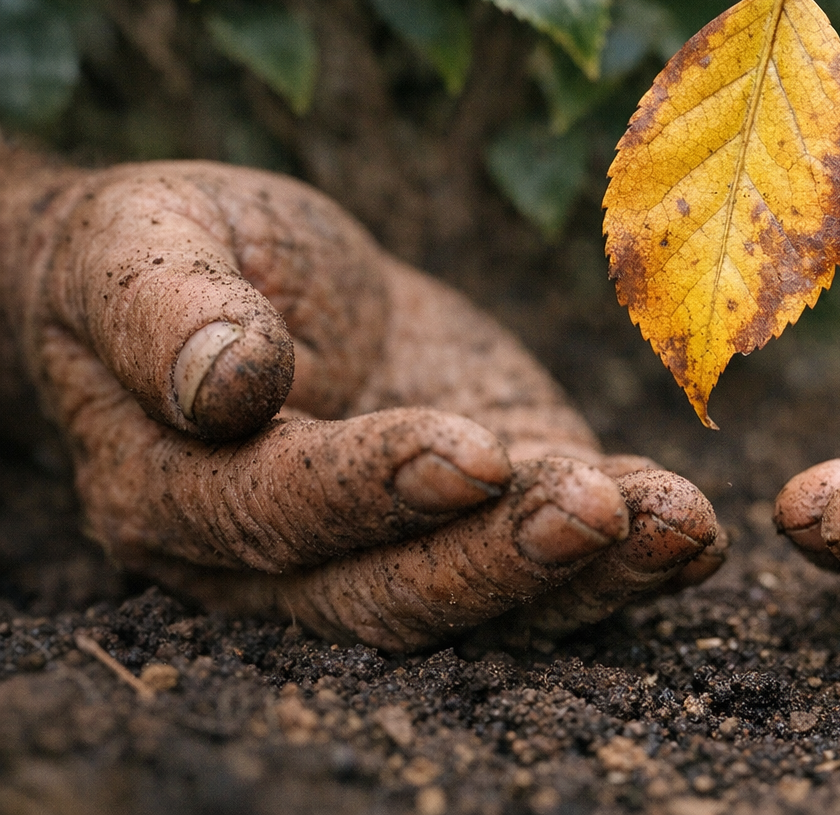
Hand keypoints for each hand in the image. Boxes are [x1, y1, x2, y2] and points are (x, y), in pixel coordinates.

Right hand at [4, 158, 722, 652]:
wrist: (239, 272)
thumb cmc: (169, 251)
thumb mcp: (136, 248)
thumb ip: (163, 314)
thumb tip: (226, 384)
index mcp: (176, 495)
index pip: (277, 513)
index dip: (373, 491)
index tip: (470, 454)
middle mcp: (283, 561)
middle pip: (391, 592)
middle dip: (500, 560)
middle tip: (595, 511)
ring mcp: (396, 545)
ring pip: (489, 597)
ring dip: (590, 574)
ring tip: (678, 524)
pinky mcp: (483, 512)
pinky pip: (554, 560)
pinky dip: (629, 556)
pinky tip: (696, 528)